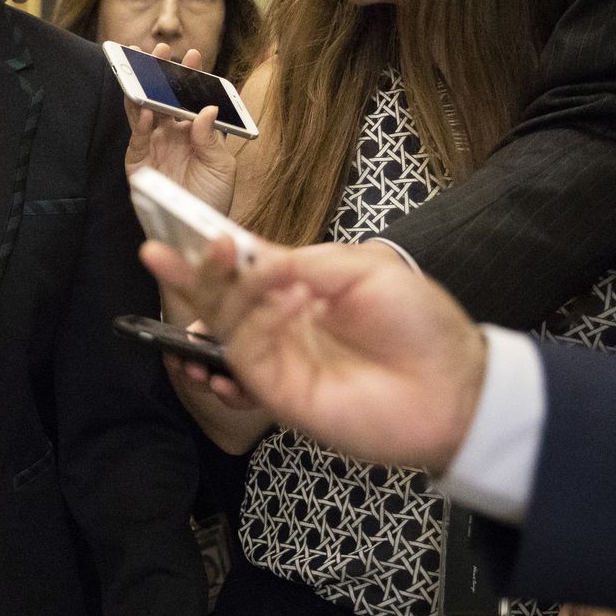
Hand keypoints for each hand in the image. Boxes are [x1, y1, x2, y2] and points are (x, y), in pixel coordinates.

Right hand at [124, 45, 237, 213]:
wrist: (197, 232)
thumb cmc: (213, 199)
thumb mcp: (221, 167)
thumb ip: (211, 138)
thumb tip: (205, 109)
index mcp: (195, 131)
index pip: (190, 98)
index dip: (191, 77)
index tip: (193, 55)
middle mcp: (172, 135)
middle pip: (163, 97)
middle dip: (161, 74)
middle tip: (161, 51)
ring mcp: (153, 146)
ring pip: (144, 110)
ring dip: (143, 89)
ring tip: (144, 68)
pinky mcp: (137, 162)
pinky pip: (137, 138)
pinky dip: (141, 123)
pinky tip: (147, 109)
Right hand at [144, 234, 485, 472]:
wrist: (453, 387)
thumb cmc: (419, 323)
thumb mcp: (364, 269)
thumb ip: (305, 262)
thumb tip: (255, 256)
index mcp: (301, 286)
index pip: (244, 264)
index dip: (211, 246)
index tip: (173, 222)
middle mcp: (281, 321)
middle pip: (220, 297)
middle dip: (190, 272)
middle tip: (162, 250)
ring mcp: (279, 358)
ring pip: (222, 326)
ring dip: (223, 293)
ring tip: (244, 268)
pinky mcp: (280, 393)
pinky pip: (243, 359)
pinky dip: (248, 330)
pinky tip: (271, 309)